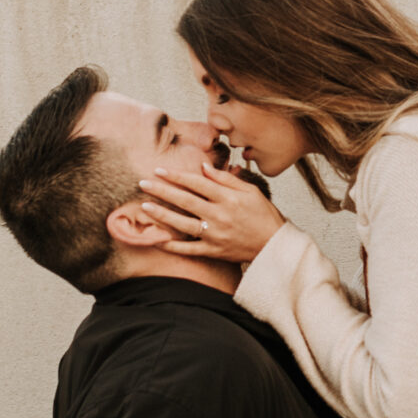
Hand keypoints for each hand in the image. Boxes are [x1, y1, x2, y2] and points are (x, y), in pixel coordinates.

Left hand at [136, 155, 284, 262]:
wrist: (275, 245)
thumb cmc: (263, 214)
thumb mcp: (250, 190)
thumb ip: (226, 179)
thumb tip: (204, 167)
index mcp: (228, 198)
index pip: (196, 183)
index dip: (176, 176)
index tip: (159, 170)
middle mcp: (219, 215)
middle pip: (185, 200)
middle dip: (162, 190)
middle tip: (143, 183)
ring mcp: (215, 234)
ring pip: (183, 223)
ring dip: (162, 215)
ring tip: (144, 207)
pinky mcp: (214, 251)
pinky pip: (189, 249)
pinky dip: (173, 246)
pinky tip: (157, 240)